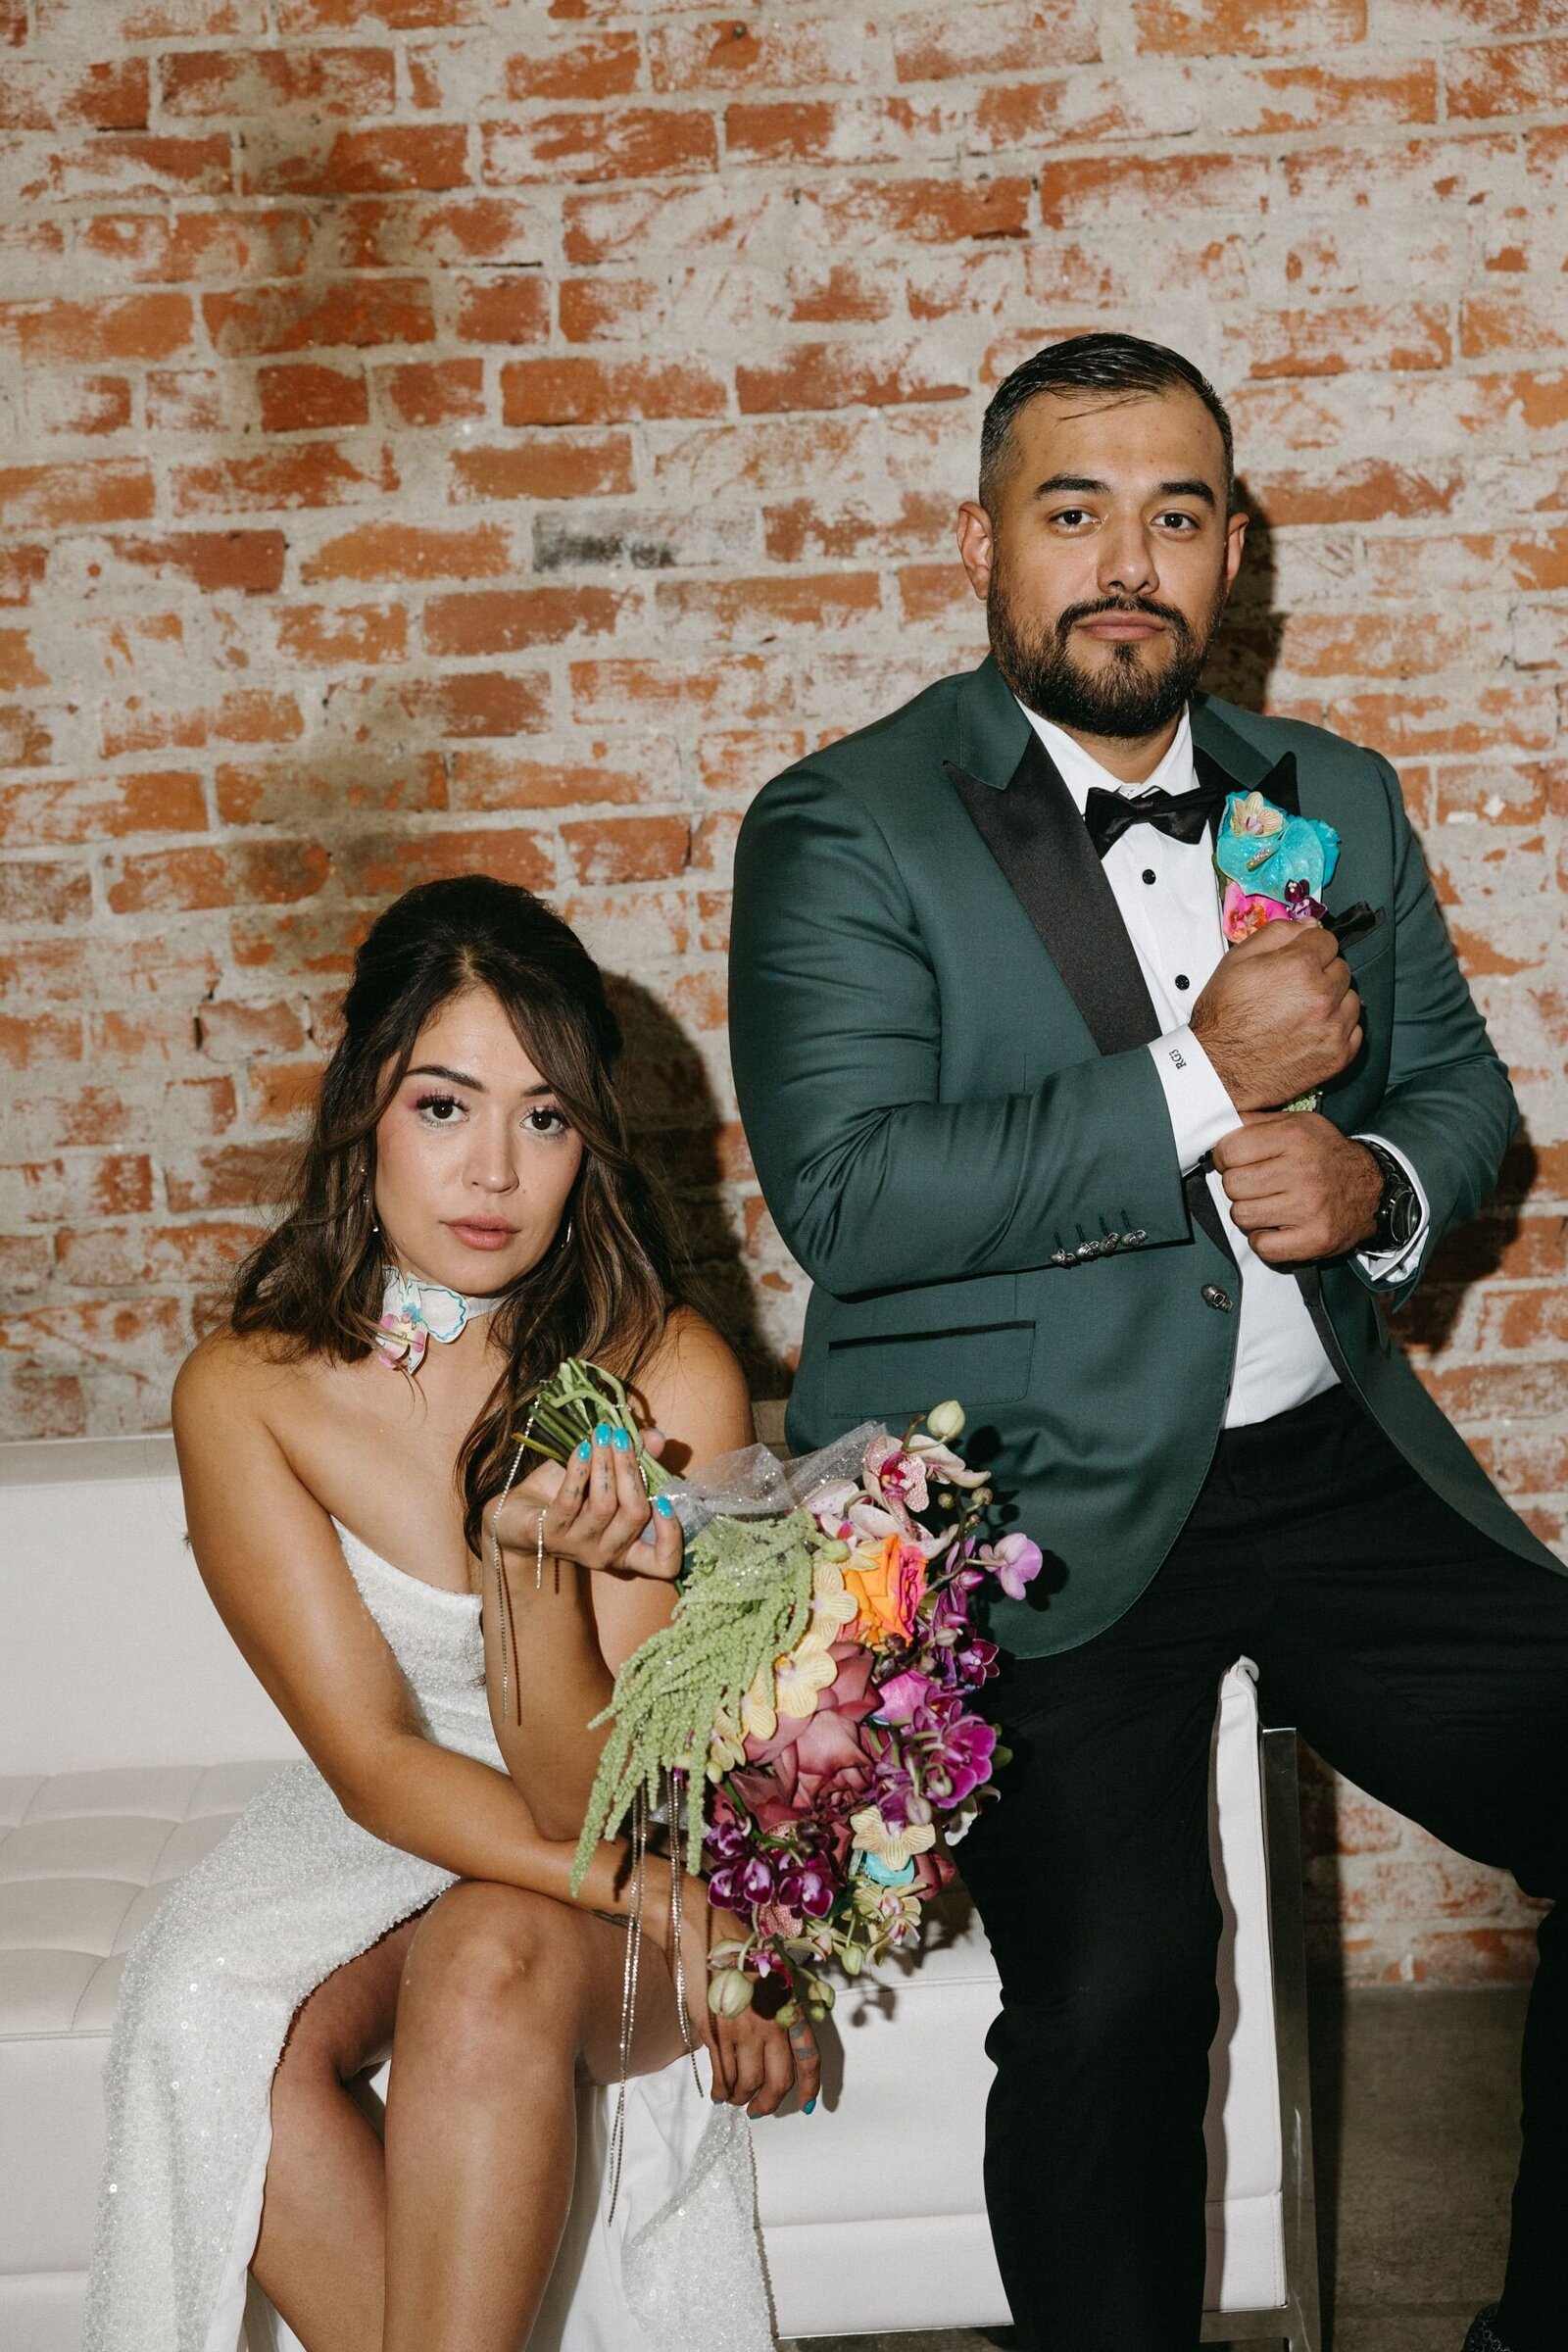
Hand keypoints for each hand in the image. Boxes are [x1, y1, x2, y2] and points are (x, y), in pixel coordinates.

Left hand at [493, 1423, 681, 1582]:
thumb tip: (657, 1438)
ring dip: (605, 1464)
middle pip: (634, 1515)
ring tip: (600, 1435)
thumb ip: (637, 1458)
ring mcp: (576, 1547)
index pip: (663, 1563)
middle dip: (631, 1470)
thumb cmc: (570, 1494)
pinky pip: (569, 1501)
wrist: (518, 1512)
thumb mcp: (606, 1474)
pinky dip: (579, 1470)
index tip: (663, 1499)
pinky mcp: (548, 1535)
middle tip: (621, 1436)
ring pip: (603, 1506)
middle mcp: (606, 1553)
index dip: (671, 1535)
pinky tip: (581, 1448)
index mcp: (628, 1547)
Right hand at [702, 1905, 821, 2117]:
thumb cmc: (742, 1948)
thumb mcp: (775, 1974)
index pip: (809, 2057)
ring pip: (747, 2083)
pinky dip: (721, 2091)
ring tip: (737, 2098)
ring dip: (742, 2098)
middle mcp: (771, 2022)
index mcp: (791, 2005)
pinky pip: (721, 2075)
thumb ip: (781, 2009)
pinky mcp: (714, 2032)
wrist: (707, 1931)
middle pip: (777, 2081)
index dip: (808, 2087)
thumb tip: (776, 2047)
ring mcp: (742, 2029)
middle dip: (769, 2102)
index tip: (807, 2105)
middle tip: (760, 2109)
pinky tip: (719, 2093)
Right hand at [1191, 921, 1361, 1111]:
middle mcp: (1323, 995)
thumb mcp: (1237, 960)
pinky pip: (1355, 1031)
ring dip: (1334, 1001)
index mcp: (1300, 966)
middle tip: (1294, 989)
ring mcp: (1334, 1028)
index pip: (1327, 940)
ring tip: (1303, 1012)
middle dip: (1321, 973)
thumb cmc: (1224, 1016)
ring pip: (1352, 999)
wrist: (1219, 1069)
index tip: (1297, 960)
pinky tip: (1313, 1031)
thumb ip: (1277, 933)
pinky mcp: (1338, 1055)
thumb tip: (1308, 924)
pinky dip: (1339, 1029)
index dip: (1309, 948)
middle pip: (1341, 968)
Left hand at [1212, 1112, 1382, 1263]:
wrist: (1373, 1189)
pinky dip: (1263, 1240)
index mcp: (1294, 1137)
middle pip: (1232, 1185)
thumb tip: (1215, 1127)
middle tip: (1256, 1185)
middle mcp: (1302, 1171)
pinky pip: (1261, 1246)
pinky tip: (1277, 1226)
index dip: (1225, 1158)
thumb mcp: (1297, 1123)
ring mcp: (1309, 1208)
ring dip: (1250, 1213)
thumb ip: (1256, 1123)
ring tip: (1269, 1204)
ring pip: (1242, 1216)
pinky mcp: (1314, 1239)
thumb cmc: (1325, 1155)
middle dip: (1238, 1186)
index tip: (1235, 1162)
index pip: (1229, 1152)